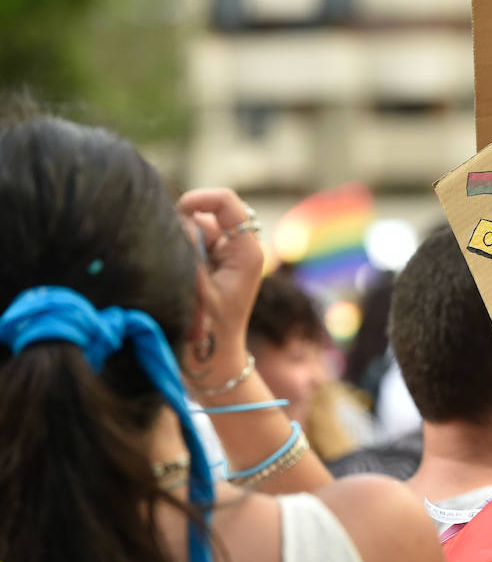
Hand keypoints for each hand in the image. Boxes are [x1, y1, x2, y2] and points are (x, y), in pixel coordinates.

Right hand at [177, 188, 263, 383]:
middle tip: (176, 262)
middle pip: (204, 216)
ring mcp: (223, 258)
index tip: (176, 212)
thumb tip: (177, 220)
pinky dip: (176, 255)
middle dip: (182, 230)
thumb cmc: (209, 332)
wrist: (212, 363)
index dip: (200, 198)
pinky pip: (187, 247)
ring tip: (178, 279)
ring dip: (178, 246)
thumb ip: (187, 251)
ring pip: (191, 231)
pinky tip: (175, 279)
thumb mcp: (197, 290)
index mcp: (247, 252)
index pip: (227, 202)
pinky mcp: (209, 267)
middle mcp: (238, 250)